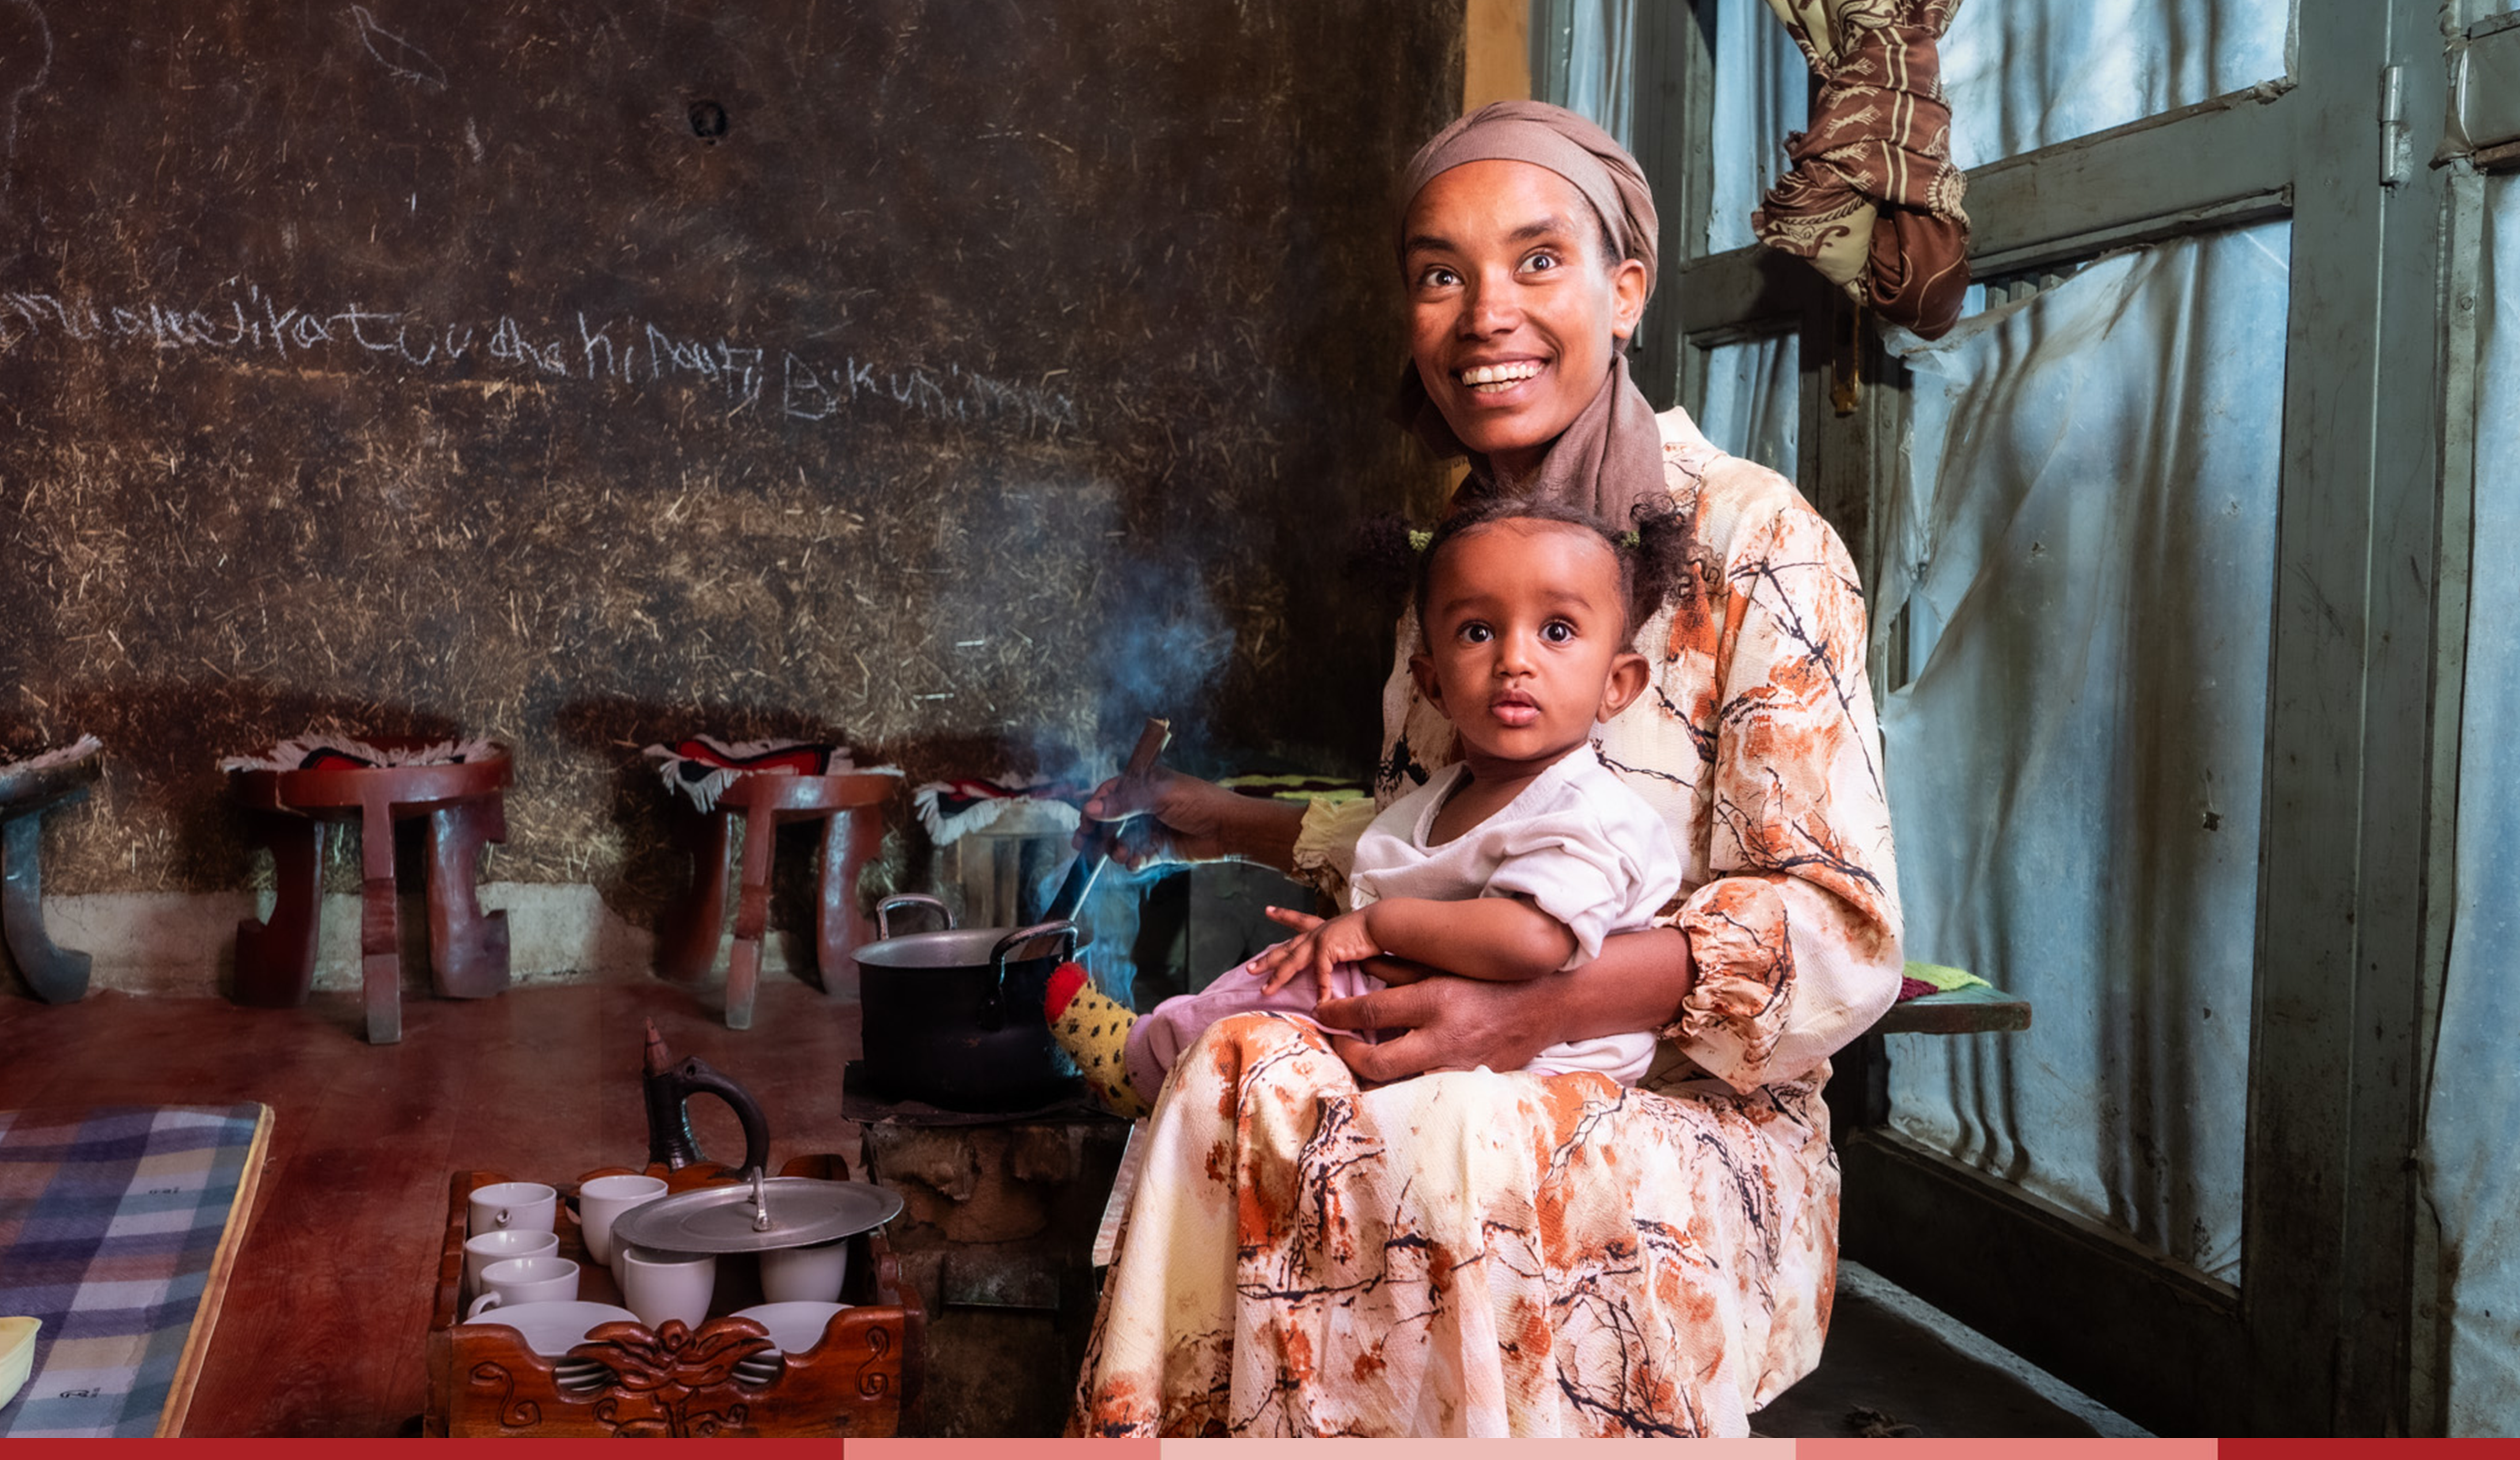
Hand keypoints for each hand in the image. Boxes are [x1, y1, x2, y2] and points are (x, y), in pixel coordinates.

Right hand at [1072, 766, 1249, 868]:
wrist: (1230, 829)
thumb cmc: (1200, 803)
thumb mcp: (1160, 796)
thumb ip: (1125, 802)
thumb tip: (1092, 809)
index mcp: (1144, 785)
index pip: (1110, 794)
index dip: (1095, 808)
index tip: (1086, 822)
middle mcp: (1145, 807)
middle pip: (1110, 820)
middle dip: (1097, 834)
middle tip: (1085, 845)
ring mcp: (1151, 829)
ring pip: (1121, 841)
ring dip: (1116, 849)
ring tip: (1121, 854)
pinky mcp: (1159, 850)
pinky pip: (1137, 857)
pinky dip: (1134, 861)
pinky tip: (1136, 861)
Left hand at [1247, 905, 1383, 1001]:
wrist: (1383, 924)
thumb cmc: (1374, 933)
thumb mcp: (1353, 944)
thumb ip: (1343, 955)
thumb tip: (1341, 963)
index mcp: (1324, 928)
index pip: (1299, 921)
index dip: (1284, 916)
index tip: (1268, 911)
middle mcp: (1317, 932)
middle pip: (1286, 947)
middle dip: (1267, 959)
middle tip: (1249, 968)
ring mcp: (1319, 939)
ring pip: (1291, 962)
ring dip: (1276, 977)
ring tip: (1264, 990)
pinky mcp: (1326, 948)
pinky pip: (1320, 974)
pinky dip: (1321, 989)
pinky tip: (1320, 1002)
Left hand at [1312, 973, 1558, 1081]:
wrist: (1544, 1006)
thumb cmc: (1490, 979)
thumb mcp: (1444, 966)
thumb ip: (1400, 970)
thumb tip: (1357, 970)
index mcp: (1436, 1001)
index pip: (1370, 1013)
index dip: (1336, 1015)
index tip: (1322, 1013)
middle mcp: (1444, 1038)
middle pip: (1376, 1063)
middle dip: (1347, 1056)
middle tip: (1339, 1043)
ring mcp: (1457, 1067)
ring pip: (1397, 1086)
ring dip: (1373, 1076)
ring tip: (1362, 1060)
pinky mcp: (1469, 1084)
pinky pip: (1424, 1091)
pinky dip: (1404, 1085)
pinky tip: (1395, 1074)